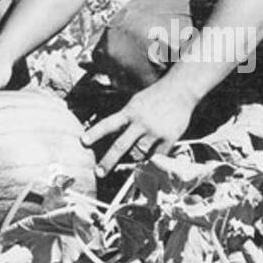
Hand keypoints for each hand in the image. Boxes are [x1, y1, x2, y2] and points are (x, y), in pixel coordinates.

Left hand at [81, 77, 197, 175]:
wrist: (180, 90)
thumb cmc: (155, 96)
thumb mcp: (135, 102)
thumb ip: (126, 118)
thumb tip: (114, 136)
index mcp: (130, 111)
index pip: (108, 123)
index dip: (95, 133)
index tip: (82, 142)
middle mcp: (140, 122)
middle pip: (121, 145)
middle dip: (108, 161)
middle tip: (98, 172)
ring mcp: (154, 131)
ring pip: (138, 153)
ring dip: (132, 159)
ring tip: (129, 162)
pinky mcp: (168, 138)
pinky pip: (156, 156)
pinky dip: (151, 158)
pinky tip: (149, 158)